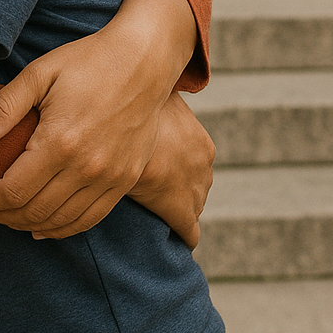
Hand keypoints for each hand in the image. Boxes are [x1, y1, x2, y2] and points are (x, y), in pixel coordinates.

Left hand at [0, 0, 197, 239]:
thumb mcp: (39, 74)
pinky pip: (90, 219)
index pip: (13, 191)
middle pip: (34, 211)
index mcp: (59, 142)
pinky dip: (63, 229)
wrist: (143, 60)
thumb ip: (3, 108)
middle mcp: (86, 167)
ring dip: (28, 226)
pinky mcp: (126, 180)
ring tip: (7, 219)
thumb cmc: (87, 61)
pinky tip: (44, 227)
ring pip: (60, 221)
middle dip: (2, 217)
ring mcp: (110, 178)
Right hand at [127, 93, 214, 248]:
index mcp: (201, 144)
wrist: (128, 128)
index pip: (195, 164)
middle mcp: (204, 167)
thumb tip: (149, 92)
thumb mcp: (152, 99)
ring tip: (158, 213)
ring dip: (179, 209)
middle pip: (196, 186)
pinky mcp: (180, 211)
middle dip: (179, 189)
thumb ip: (156, 104)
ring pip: (193, 208)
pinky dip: (184, 236)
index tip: (162, 170)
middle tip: (155, 188)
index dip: (177, 169)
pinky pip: (189, 231)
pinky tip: (179, 240)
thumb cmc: (136, 107)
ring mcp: (195, 190)